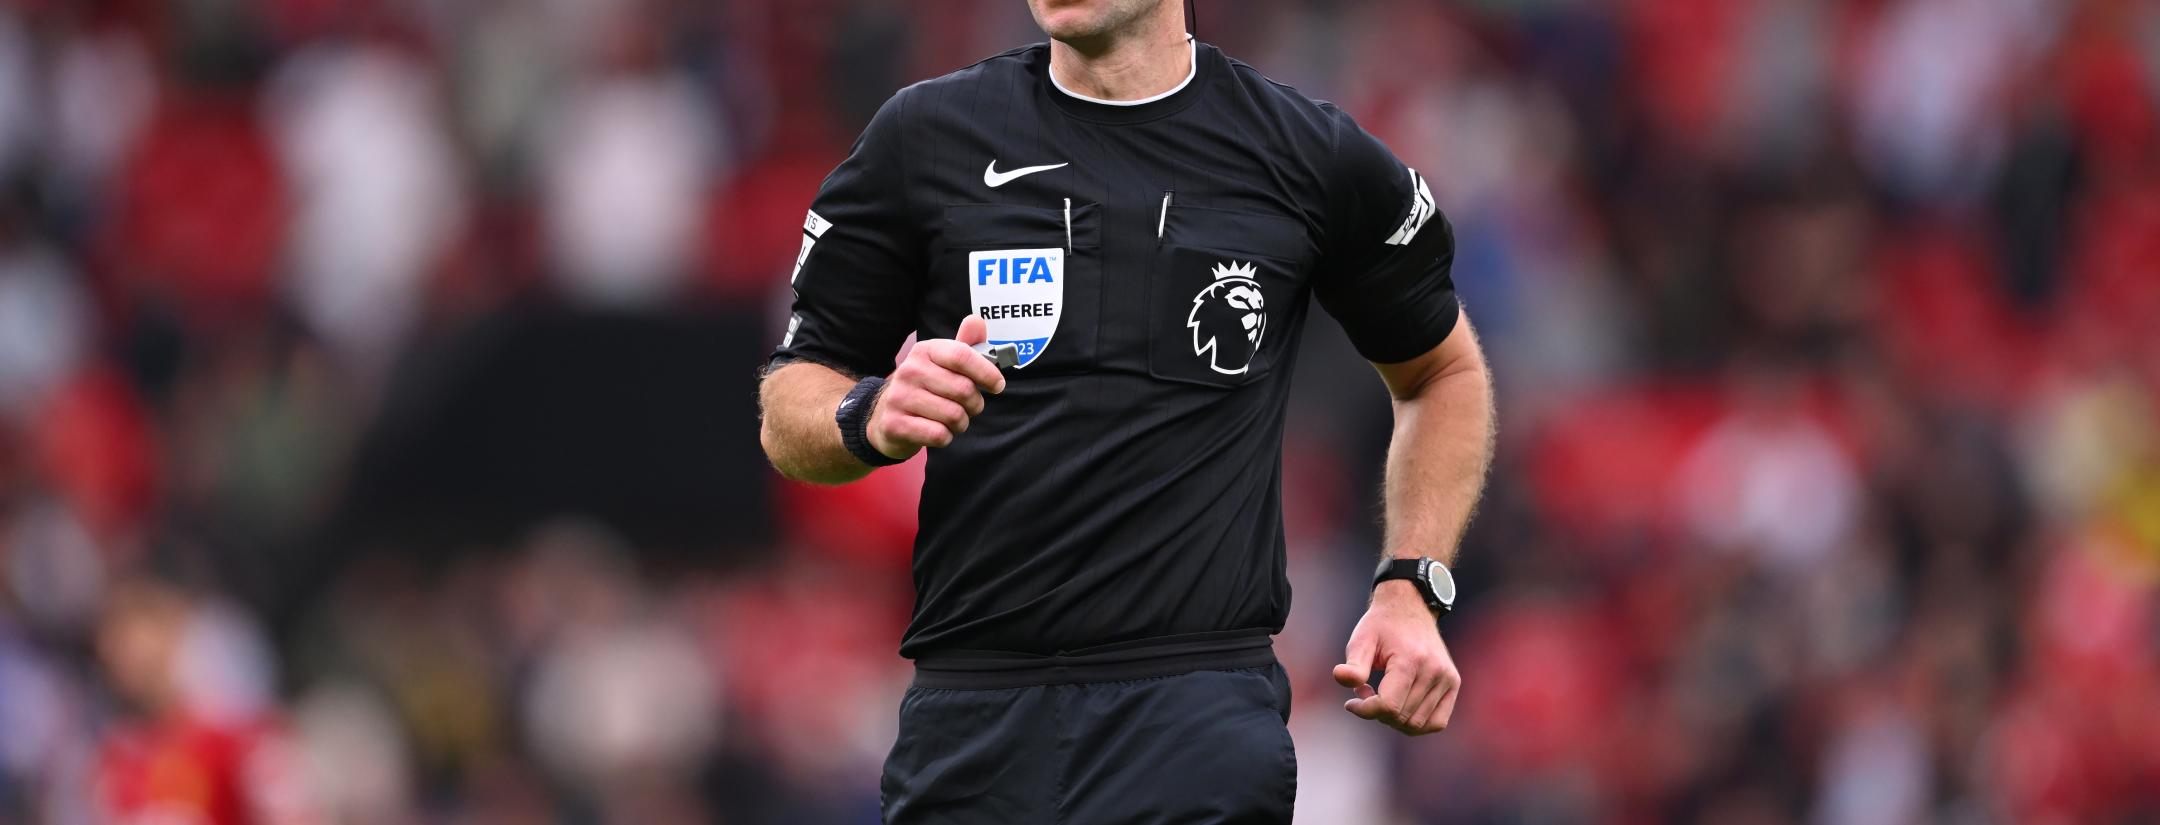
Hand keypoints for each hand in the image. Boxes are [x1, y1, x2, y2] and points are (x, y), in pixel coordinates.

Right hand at [867, 314, 1006, 459]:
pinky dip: (946, 437)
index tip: (998, 385)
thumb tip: (977, 320)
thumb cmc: (925, 388)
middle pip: (964, 389)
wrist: (885, 416)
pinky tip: (938, 432)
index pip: (962, 356)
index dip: (987, 372)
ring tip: (952, 420)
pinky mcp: (895, 424)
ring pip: (954, 415)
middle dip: (975, 404)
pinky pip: (938, 434)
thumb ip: (964, 345)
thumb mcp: (943, 364)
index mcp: (924, 351)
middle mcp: (909, 370)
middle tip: (969, 407)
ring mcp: (899, 397)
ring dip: (961, 423)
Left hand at [1333, 580, 1460, 735]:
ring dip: (1393, 719)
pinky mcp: (1453, 683)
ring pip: (1417, 724)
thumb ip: (1353, 665)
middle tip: (1365, 692)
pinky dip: (1416, 724)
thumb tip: (1341, 677)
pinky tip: (1400, 708)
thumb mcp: (1361, 640)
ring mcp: (1447, 678)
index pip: (1388, 706)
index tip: (1351, 702)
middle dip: (1377, 712)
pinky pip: (1437, 722)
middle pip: (1401, 717)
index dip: (1365, 711)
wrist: (1410, 607)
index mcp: (1410, 660)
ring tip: (1381, 696)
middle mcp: (1434, 671)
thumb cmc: (1381, 626)